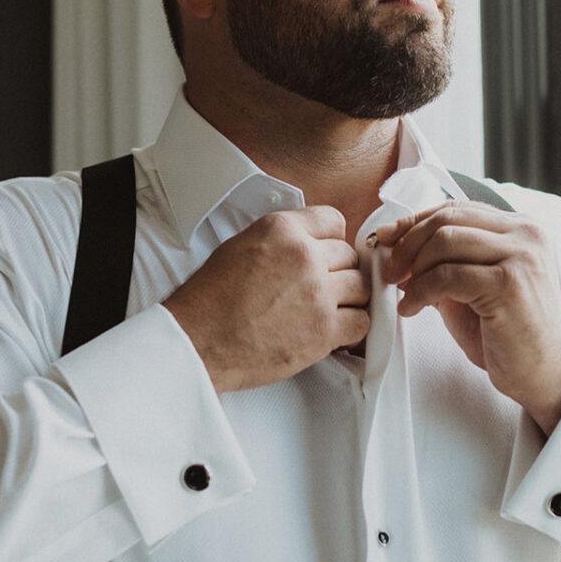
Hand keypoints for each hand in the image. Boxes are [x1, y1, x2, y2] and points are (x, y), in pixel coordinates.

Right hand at [164, 207, 370, 391]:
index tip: (326, 256)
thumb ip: (283, 240)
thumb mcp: (242, 246)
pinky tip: (333, 332)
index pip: (334, 220)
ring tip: (327, 310)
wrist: (198, 341)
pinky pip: (362, 321)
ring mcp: (318, 293)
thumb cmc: (210, 300)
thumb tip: (311, 244)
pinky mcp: (324, 329)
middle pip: (349, 256)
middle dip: (338, 272)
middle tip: (321, 289)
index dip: (330, 241)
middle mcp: (304, 255)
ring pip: (361, 287)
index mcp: (282, 229)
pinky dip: (352, 328)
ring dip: (349, 299)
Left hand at [376, 201, 560, 433]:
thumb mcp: (473, 286)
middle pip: (448, 219)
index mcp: (520, 228)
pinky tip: (412, 308)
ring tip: (404, 295)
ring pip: (444, 242)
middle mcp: (525, 234)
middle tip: (389, 272)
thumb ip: (445, 260)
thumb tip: (396, 243)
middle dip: (408, 243)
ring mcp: (520, 256)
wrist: (544, 372)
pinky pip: (447, 275)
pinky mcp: (508, 284)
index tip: (387, 238)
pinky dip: (420, 291)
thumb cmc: (507, 332)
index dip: (415, 221)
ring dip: (413, 270)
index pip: (457, 208)